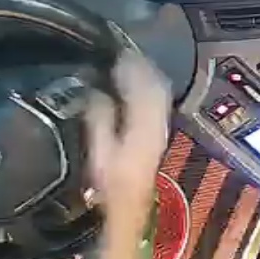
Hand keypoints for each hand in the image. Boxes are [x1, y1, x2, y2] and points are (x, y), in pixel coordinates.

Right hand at [85, 50, 171, 231]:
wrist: (131, 208)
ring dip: (146, 76)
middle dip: (141, 66)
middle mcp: (158, 125)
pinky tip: (137, 85)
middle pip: (156, 86)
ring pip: (160, 94)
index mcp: (143, 127)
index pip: (144, 86)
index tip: (116, 49)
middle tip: (123, 51)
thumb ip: (99, 120)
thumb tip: (97, 91)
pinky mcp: (159, 135)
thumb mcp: (98, 154)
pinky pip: (158, 103)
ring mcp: (162, 130)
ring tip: (128, 62)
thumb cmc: (109, 186)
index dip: (131, 65)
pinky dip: (148, 89)